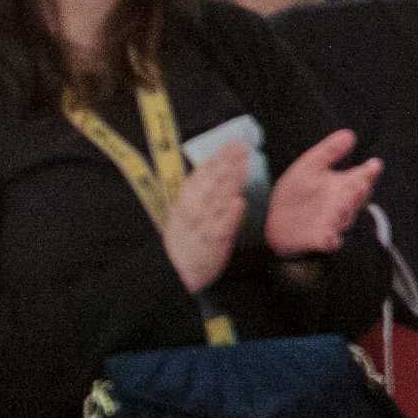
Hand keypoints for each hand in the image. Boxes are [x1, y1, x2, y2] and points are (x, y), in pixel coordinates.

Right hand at [162, 136, 255, 289]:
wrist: (174, 273)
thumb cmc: (184, 242)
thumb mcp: (185, 214)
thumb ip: (199, 193)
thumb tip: (215, 170)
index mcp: (185, 201)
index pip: (201, 175)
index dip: (216, 158)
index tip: (230, 144)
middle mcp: (193, 210)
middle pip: (211, 182)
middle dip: (227, 163)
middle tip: (242, 146)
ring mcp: (202, 226)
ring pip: (218, 200)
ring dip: (231, 181)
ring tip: (244, 165)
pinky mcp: (212, 244)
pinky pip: (221, 228)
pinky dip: (230, 215)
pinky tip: (240, 202)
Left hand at [260, 127, 381, 258]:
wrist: (277, 221)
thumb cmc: (299, 191)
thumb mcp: (311, 166)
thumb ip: (330, 151)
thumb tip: (350, 133)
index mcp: (343, 184)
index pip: (362, 177)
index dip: (369, 172)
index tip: (374, 165)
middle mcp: (342, 204)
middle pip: (355, 199)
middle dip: (358, 192)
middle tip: (360, 184)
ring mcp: (332, 222)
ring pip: (344, 218)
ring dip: (344, 213)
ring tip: (343, 204)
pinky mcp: (319, 239)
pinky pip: (328, 241)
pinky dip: (330, 240)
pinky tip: (330, 238)